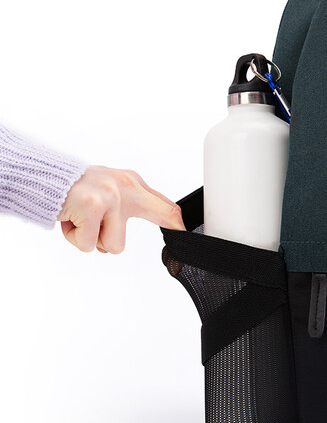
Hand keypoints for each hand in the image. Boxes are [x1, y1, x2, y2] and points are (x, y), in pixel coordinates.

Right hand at [57, 166, 184, 252]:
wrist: (43, 177)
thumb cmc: (77, 188)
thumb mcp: (110, 189)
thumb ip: (133, 205)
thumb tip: (161, 221)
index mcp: (131, 183)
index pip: (164, 204)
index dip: (177, 222)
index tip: (187, 233)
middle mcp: (125, 187)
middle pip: (162, 213)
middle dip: (171, 225)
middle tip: (174, 233)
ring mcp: (110, 197)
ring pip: (114, 245)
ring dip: (94, 240)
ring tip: (83, 221)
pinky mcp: (91, 207)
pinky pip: (88, 244)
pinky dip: (75, 238)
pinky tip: (70, 220)